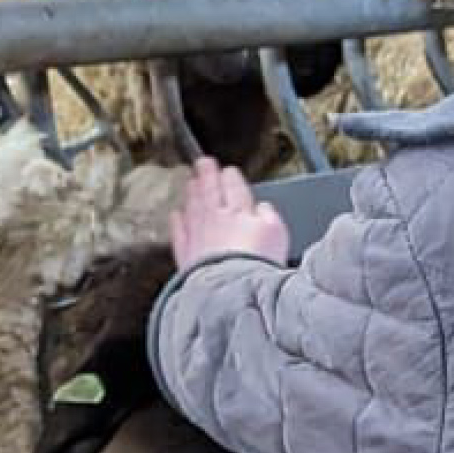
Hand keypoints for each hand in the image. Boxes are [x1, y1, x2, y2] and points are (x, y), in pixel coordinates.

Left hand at [170, 157, 289, 270]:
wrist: (231, 290)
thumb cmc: (257, 266)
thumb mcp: (277, 234)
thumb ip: (269, 215)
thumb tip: (263, 207)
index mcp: (240, 211)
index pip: (233, 186)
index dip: (230, 176)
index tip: (228, 169)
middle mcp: (216, 218)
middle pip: (210, 190)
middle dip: (206, 174)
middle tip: (202, 162)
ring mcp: (198, 235)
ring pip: (193, 206)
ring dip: (191, 192)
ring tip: (190, 182)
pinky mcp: (186, 254)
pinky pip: (179, 231)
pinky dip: (177, 220)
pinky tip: (176, 214)